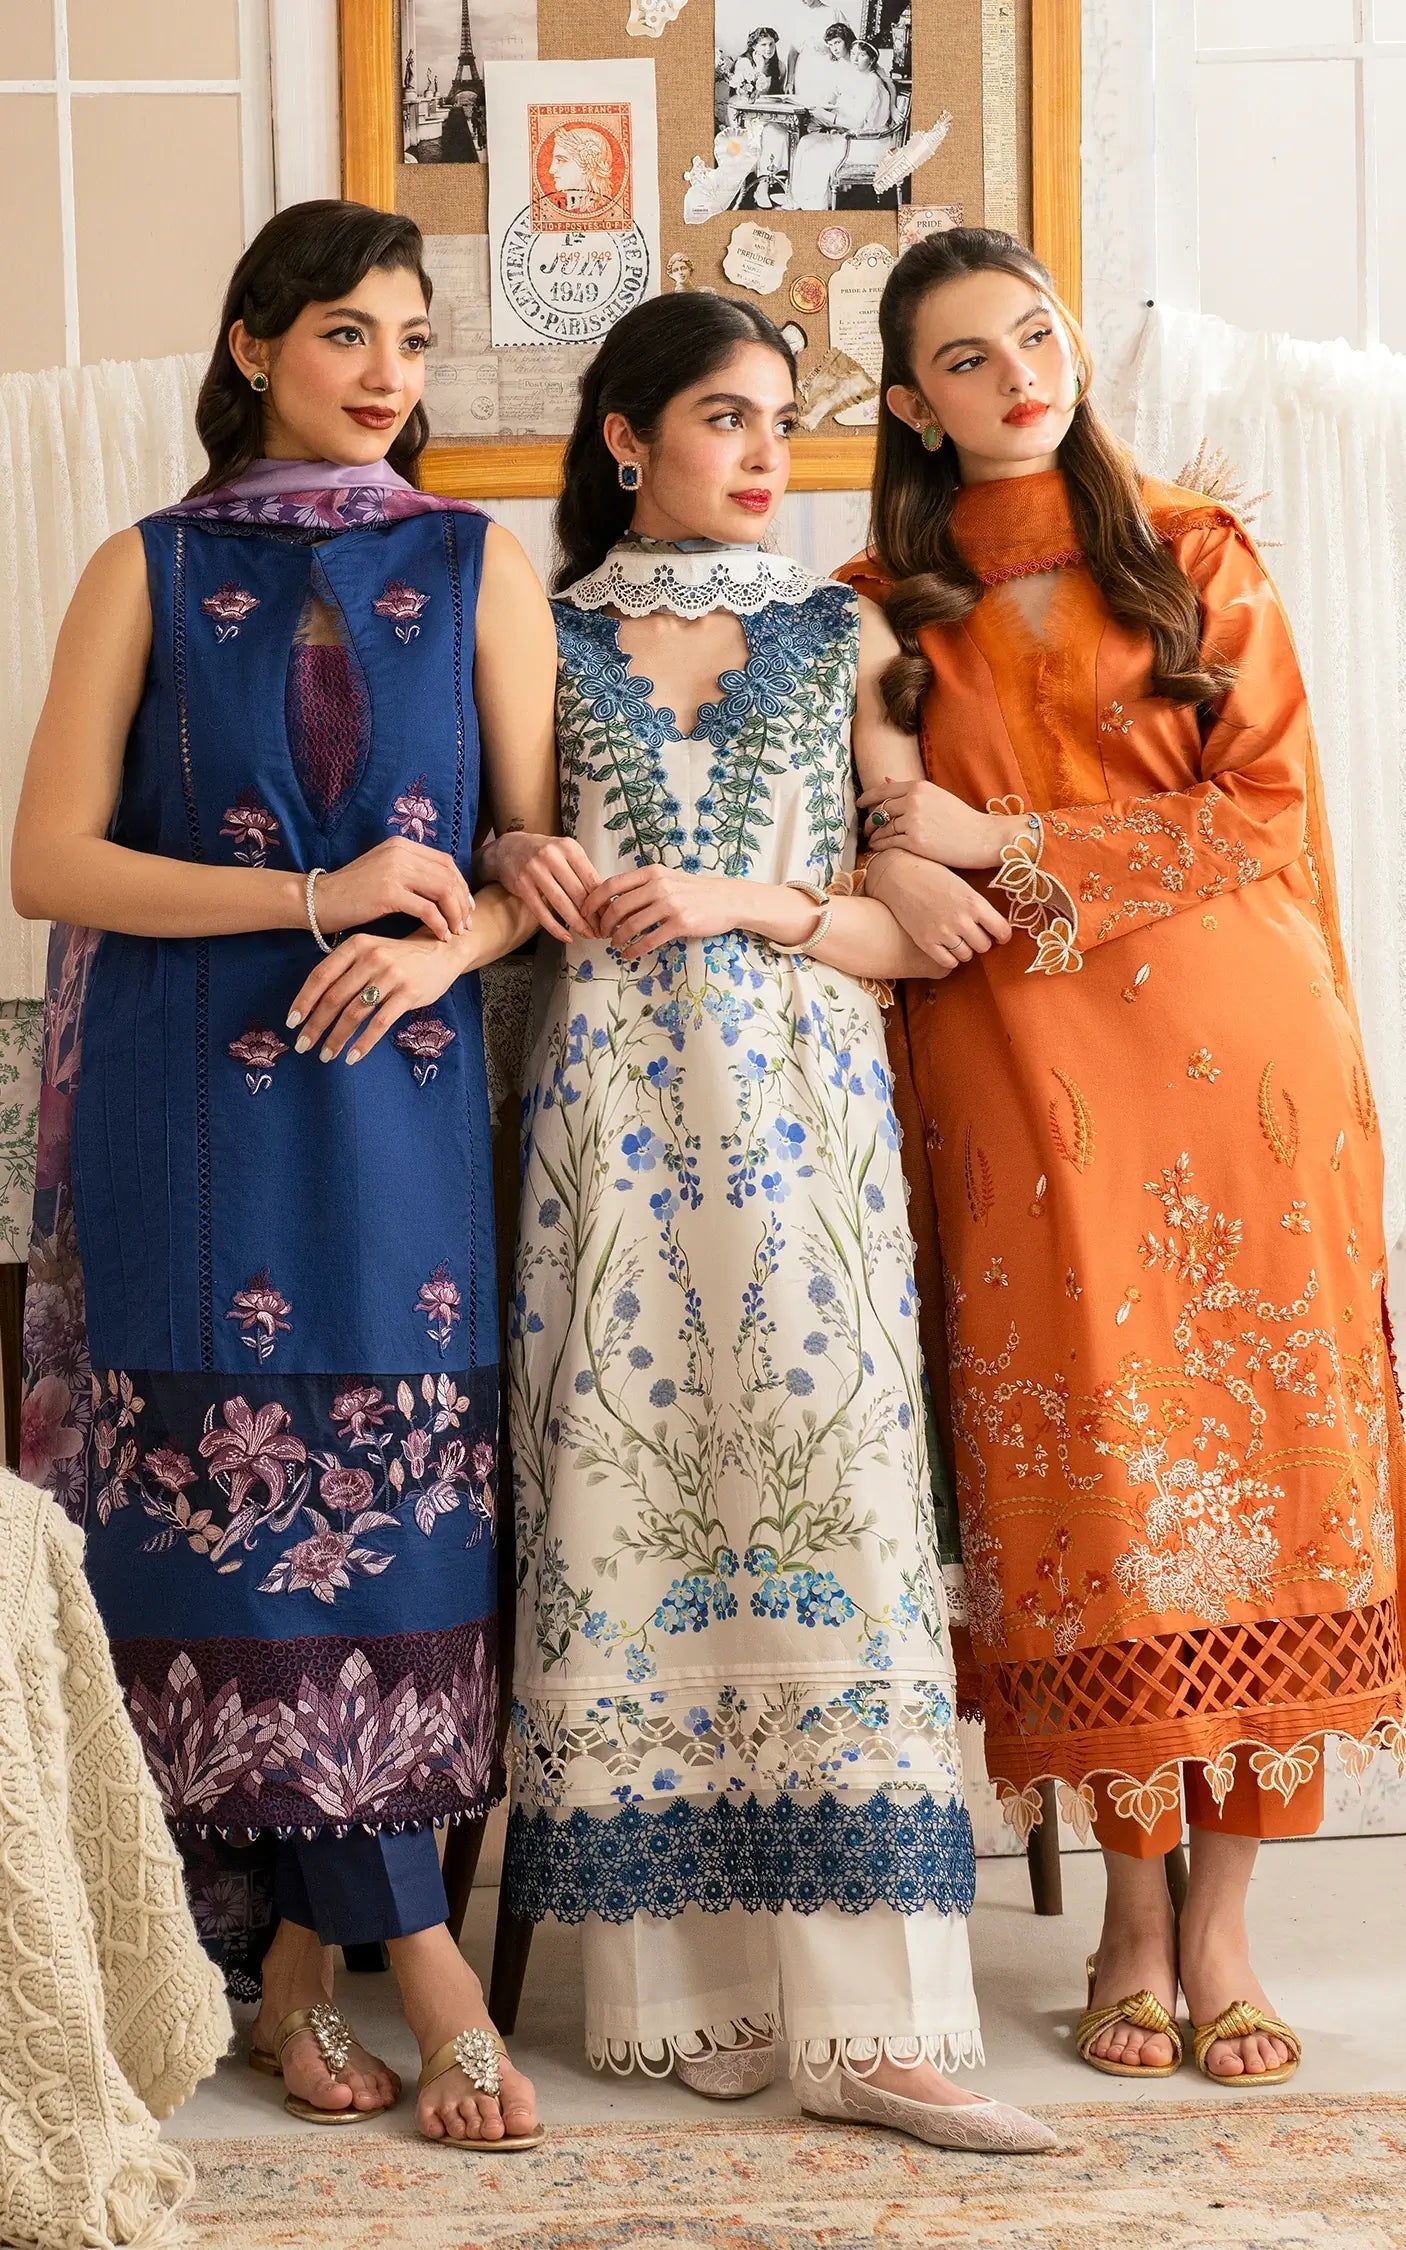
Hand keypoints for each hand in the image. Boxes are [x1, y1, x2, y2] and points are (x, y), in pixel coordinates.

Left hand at [285, 931, 466, 1064]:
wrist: (443, 951)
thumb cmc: (401, 957)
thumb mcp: (371, 951)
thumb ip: (347, 970)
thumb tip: (315, 1003)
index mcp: (356, 946)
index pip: (321, 976)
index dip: (303, 1001)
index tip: (292, 1022)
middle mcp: (371, 958)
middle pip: (334, 997)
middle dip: (315, 1025)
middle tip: (303, 1045)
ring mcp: (391, 976)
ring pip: (355, 1013)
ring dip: (337, 1038)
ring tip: (326, 1055)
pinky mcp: (409, 993)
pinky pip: (380, 1023)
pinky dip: (364, 1043)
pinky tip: (353, 1056)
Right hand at [313, 839, 473, 942]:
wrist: (318, 900)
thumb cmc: (352, 893)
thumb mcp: (384, 872)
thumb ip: (410, 873)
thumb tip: (443, 889)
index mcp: (401, 845)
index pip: (446, 862)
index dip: (461, 886)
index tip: (465, 907)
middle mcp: (400, 852)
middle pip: (449, 876)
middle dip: (462, 903)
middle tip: (465, 924)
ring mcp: (394, 870)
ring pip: (443, 891)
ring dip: (455, 914)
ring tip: (456, 932)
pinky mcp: (388, 892)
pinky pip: (427, 910)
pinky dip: (439, 925)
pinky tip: (440, 936)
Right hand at [481, 830, 603, 941]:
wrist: (508, 848)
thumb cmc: (543, 854)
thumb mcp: (565, 854)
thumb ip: (583, 873)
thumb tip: (605, 900)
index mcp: (569, 848)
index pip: (592, 879)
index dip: (602, 901)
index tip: (609, 916)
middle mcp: (552, 856)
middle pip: (578, 892)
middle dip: (592, 916)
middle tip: (601, 930)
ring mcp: (535, 869)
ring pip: (561, 903)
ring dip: (577, 923)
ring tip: (587, 934)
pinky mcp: (522, 884)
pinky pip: (541, 911)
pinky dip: (555, 927)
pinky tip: (565, 936)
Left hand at [581, 866, 747, 956]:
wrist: (727, 899)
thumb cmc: (694, 891)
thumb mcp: (666, 879)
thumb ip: (642, 886)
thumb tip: (611, 900)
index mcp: (651, 873)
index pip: (611, 884)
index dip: (593, 900)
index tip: (585, 913)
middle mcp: (658, 886)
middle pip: (618, 907)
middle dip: (604, 924)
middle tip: (601, 933)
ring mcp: (670, 905)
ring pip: (631, 925)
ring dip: (618, 938)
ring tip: (614, 944)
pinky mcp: (680, 924)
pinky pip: (649, 940)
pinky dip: (634, 950)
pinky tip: (628, 955)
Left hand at [858, 778, 1023, 868]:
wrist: (982, 837)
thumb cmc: (963, 818)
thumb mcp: (937, 796)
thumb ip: (912, 790)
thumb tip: (886, 779)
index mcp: (919, 788)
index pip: (884, 791)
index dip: (868, 797)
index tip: (859, 803)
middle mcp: (913, 802)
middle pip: (880, 811)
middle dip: (870, 821)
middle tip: (866, 828)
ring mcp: (913, 822)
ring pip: (883, 829)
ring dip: (874, 836)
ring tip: (872, 840)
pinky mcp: (915, 842)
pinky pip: (889, 844)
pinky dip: (881, 847)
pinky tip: (879, 849)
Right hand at [865, 852, 1011, 973]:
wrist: (897, 875)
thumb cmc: (931, 874)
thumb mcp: (962, 884)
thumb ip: (978, 904)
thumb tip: (994, 924)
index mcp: (975, 902)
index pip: (1002, 931)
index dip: (1003, 935)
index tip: (1000, 935)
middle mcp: (961, 920)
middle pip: (984, 946)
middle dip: (983, 941)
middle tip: (976, 935)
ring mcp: (943, 933)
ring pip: (967, 955)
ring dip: (966, 950)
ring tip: (960, 940)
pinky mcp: (926, 942)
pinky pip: (948, 962)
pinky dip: (951, 958)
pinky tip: (948, 948)